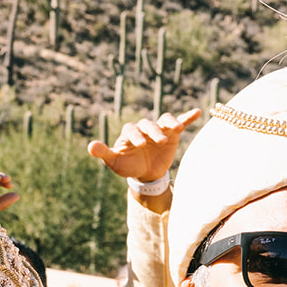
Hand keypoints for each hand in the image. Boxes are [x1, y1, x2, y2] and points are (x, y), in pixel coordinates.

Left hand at [87, 108, 201, 184]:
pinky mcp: (172, 134)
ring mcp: (159, 129)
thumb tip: (90, 146)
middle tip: (158, 142)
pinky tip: (197, 112)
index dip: (135, 135)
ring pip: (164, 120)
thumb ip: (104, 153)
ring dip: (170, 123)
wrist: (145, 174)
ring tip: (176, 128)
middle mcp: (144, 128)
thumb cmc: (128, 166)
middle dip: (153, 132)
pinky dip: (187, 117)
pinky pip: (180, 122)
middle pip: (149, 124)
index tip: (140, 144)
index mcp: (130, 133)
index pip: (132, 129)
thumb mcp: (115, 162)